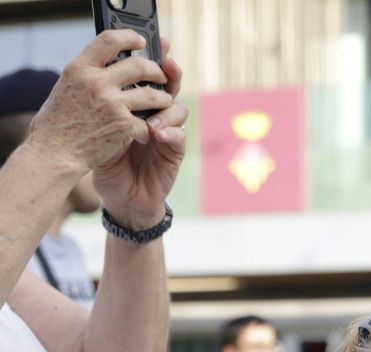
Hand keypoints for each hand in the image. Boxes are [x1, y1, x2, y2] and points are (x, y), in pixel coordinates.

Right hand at [26, 31, 172, 181]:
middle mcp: (97, 81)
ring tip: (163, 103)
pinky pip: (146, 122)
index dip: (130, 37)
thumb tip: (109, 64)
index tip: (141, 41)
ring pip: (153, 94)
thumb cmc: (58, 122)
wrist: (54, 152)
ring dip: (163, 99)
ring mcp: (113, 103)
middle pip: (140, 65)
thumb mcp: (67, 87)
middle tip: (161, 76)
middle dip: (156, 70)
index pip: (110, 40)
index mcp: (80, 68)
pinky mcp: (124, 125)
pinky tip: (141, 135)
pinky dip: (147, 129)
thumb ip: (88, 74)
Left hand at [93, 37, 186, 228]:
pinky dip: (170, 132)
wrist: (120, 199)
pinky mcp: (173, 153)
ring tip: (151, 120)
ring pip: (178, 110)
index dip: (156, 60)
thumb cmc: (108, 163)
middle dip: (171, 75)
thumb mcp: (101, 130)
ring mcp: (166, 134)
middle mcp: (154, 116)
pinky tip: (157, 134)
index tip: (160, 43)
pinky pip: (179, 136)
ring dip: (166, 110)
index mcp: (135, 107)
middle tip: (168, 67)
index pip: (148, 79)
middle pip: (169, 88)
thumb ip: (108, 109)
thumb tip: (105, 78)